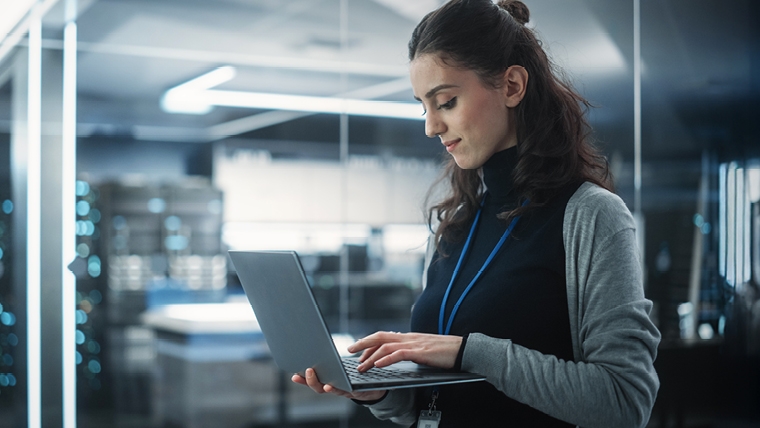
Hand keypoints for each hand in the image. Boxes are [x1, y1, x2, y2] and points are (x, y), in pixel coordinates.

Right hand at [291, 368, 385, 401]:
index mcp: (330, 380)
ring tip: (311, 374)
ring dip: (317, 383)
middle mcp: (334, 387)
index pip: (313, 380)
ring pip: (326, 389)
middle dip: (308, 380)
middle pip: (317, 387)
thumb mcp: (345, 366)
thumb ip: (335, 359)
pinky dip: (334, 388)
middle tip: (304, 370)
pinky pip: (342, 390)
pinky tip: (330, 384)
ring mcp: (343, 390)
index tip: (293, 374)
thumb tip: (322, 341)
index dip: (302, 379)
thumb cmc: (358, 376)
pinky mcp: (354, 391)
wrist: (376, 388)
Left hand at [347, 331, 462, 371]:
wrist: (462, 349)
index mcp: (408, 337)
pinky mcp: (420, 352)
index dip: (368, 341)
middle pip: (379, 337)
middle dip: (362, 344)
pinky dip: (386, 359)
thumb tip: (397, 353)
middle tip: (350, 350)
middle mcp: (408, 338)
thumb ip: (409, 350)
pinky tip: (378, 365)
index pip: (383, 336)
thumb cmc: (444, 352)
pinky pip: (399, 354)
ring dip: (371, 356)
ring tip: (361, 366)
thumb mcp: (423, 349)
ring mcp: (414, 343)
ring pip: (386, 346)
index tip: (356, 348)